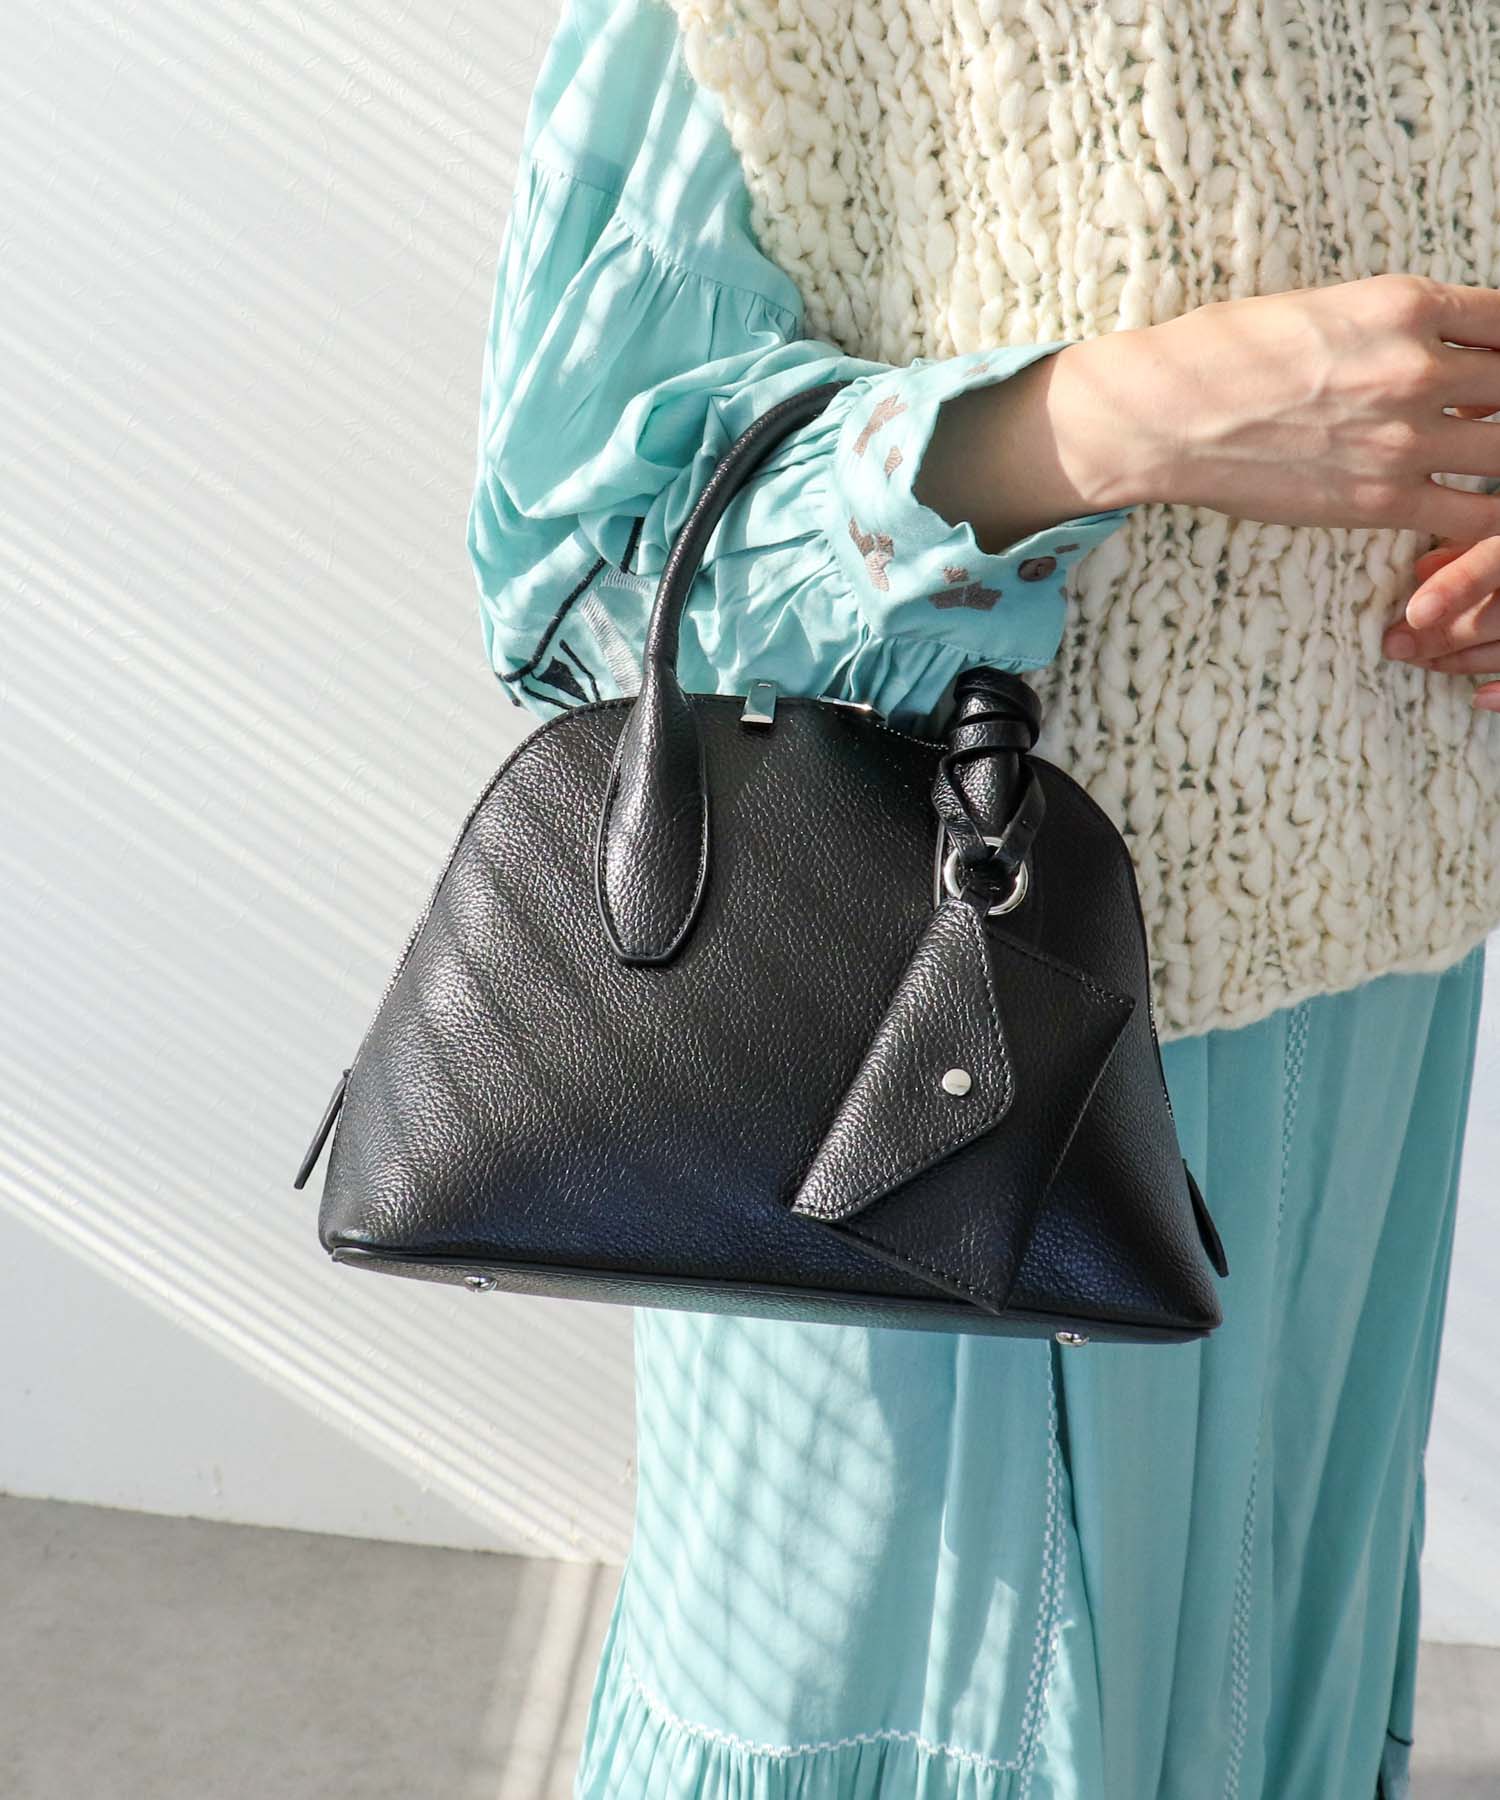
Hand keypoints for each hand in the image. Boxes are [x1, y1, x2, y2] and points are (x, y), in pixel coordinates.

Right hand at [1092, 274, 1499, 542]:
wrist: (1164, 416)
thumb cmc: (1226, 355)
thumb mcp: (1324, 307)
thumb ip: (1394, 324)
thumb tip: (1442, 342)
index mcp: (1406, 304)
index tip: (1496, 363)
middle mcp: (1417, 368)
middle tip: (1484, 415)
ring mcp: (1404, 439)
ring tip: (1481, 458)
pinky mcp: (1382, 500)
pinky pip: (1475, 515)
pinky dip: (1491, 520)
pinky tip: (1481, 515)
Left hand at [1382, 484, 1499, 710]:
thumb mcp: (1497, 525)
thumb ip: (1469, 544)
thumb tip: (1421, 569)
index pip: (1495, 560)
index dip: (1458, 586)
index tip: (1415, 614)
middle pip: (1497, 615)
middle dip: (1441, 636)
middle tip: (1393, 645)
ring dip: (1461, 661)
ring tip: (1418, 661)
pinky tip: (1477, 697)